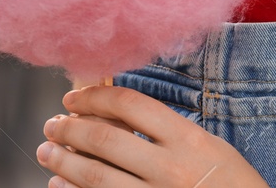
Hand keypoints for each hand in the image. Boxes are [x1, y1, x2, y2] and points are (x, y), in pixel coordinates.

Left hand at [37, 85, 269, 187]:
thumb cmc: (229, 183)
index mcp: (188, 139)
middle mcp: (170, 168)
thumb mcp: (209, 145)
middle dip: (69, 128)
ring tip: (46, 152)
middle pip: (105, 139)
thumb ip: (168, 128)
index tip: (74, 97)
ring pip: (94, 176)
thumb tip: (116, 111)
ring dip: (62, 161)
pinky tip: (60, 186)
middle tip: (52, 123)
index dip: (94, 97)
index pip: (130, 105)